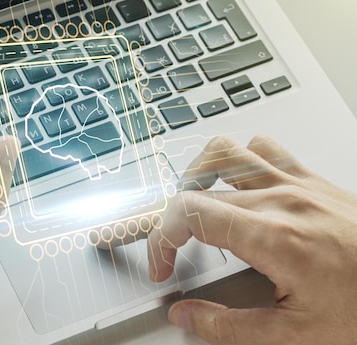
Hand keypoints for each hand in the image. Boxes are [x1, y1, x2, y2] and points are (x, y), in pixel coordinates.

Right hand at [145, 136, 356, 343]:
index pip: (187, 215)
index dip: (160, 240)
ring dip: (198, 175)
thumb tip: (186, 316)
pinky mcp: (314, 181)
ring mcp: (299, 184)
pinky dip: (241, 159)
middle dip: (171, 223)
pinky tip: (241, 186)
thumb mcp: (297, 336)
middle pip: (197, 188)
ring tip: (195, 204)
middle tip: (174, 253)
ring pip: (226, 151)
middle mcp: (283, 200)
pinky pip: (265, 148)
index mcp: (273, 236)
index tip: (162, 266)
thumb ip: (229, 328)